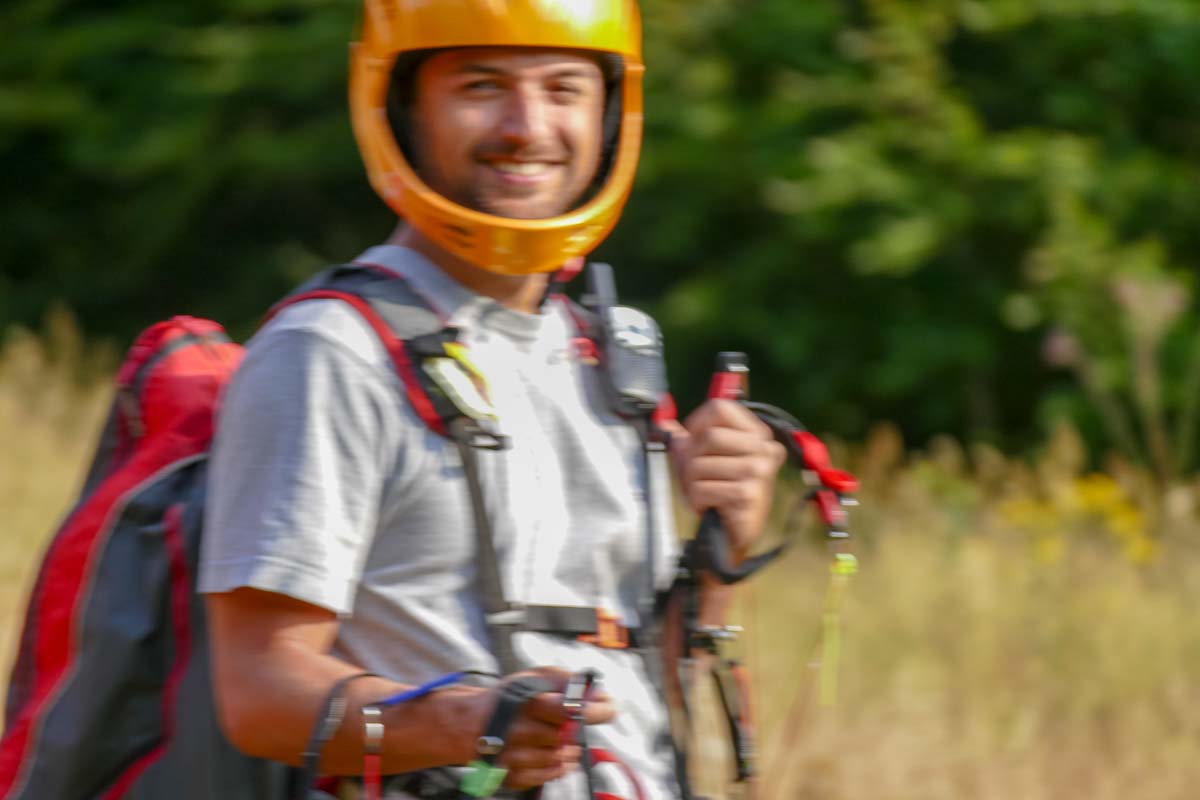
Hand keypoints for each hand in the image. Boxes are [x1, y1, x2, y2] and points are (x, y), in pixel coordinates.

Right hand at [463, 667, 615, 789]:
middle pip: (570, 738)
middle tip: (571, 723)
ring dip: (567, 749)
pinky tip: (548, 752)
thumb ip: (571, 682)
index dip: (596, 710)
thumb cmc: (512, 698)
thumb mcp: (538, 678)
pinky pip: (548, 776)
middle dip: (576, 731)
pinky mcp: (510, 776)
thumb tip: (600, 694)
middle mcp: (520, 729)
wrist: (472, 722)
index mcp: (529, 700)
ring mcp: (514, 756)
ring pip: (561, 759)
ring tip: (556, 737)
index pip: (573, 709)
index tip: (608, 708)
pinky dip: (555, 766)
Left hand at [665, 399, 786, 558]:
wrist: (734, 534)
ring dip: (692, 483)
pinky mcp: (748, 494)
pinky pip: (702, 488)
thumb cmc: (721, 493)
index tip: (690, 439)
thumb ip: (687, 438)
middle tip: (695, 476)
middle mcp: (764, 448)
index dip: (696, 422)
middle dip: (691, 459)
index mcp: (757, 433)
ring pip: (700, 464)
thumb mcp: (705, 459)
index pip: (720, 408)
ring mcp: (759, 471)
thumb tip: (665, 421)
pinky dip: (697, 499)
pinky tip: (709, 505)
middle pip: (708, 435)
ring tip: (704, 493)